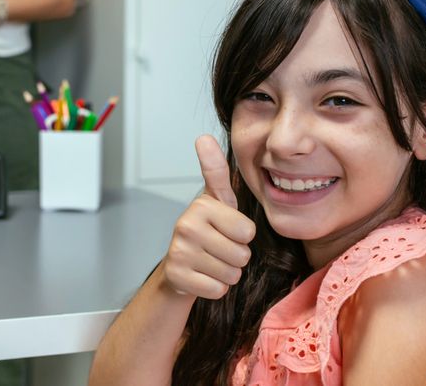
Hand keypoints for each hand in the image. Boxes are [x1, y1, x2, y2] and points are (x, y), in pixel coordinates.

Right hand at [161, 135, 254, 299]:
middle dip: (237, 257)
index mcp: (202, 205)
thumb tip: (203, 137)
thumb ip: (216, 171)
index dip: (243, 235)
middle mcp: (186, 225)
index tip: (226, 229)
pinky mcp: (177, 277)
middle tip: (219, 249)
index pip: (248, 231)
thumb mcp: (217, 201)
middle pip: (242, 254)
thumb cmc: (207, 231)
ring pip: (231, 274)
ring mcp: (179, 252)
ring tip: (210, 262)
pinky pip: (218, 289)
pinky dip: (215, 288)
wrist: (180, 266)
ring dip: (227, 273)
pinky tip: (202, 276)